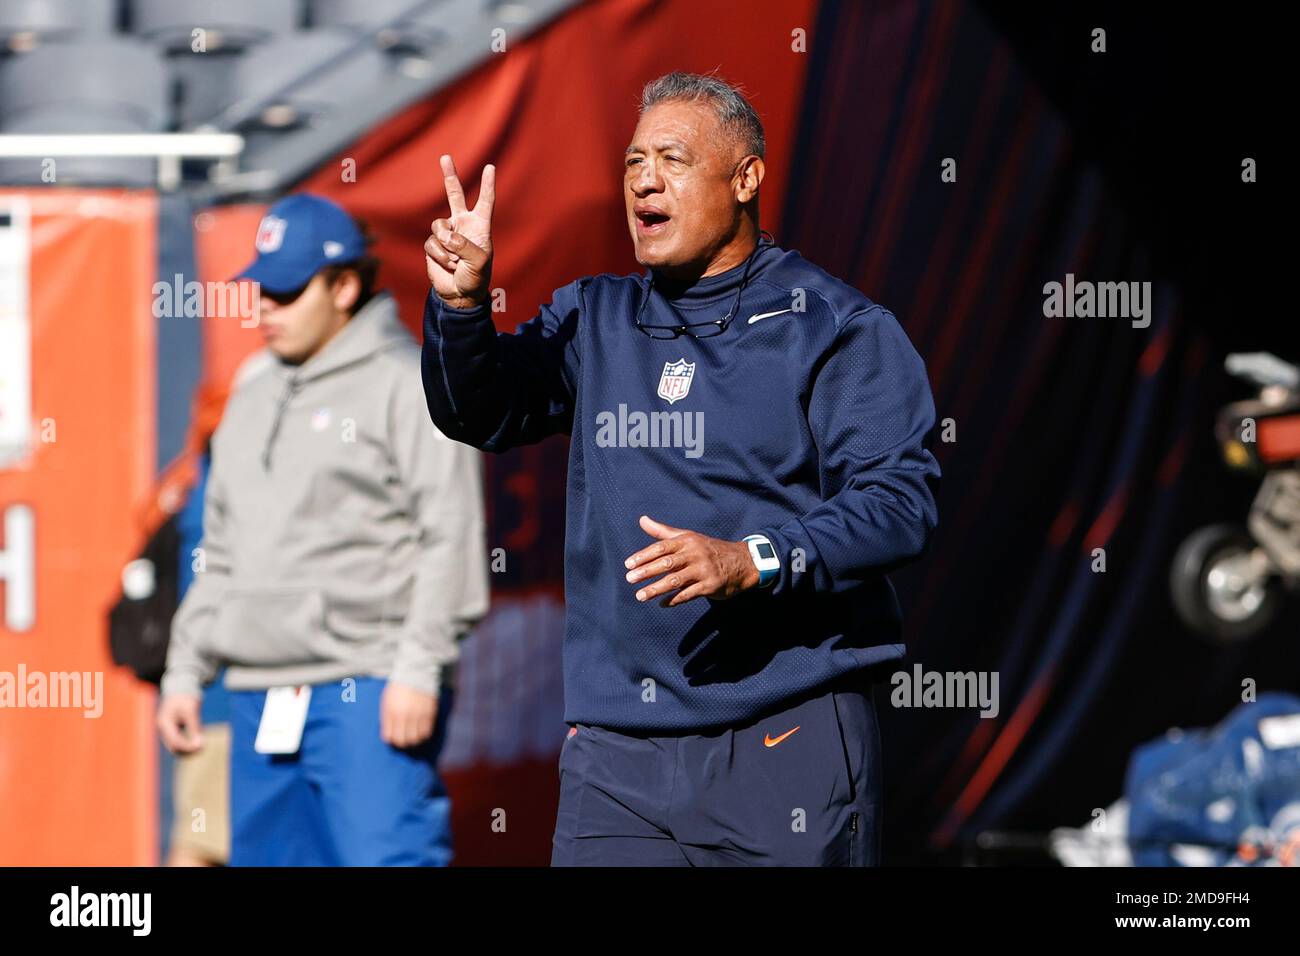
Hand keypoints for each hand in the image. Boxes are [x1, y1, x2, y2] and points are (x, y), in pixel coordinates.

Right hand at [157, 694, 203, 753]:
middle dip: (187, 750)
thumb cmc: (185, 698)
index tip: (201, 747)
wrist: (181, 689)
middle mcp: (162, 728)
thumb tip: (199, 744)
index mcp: (164, 723)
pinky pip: (178, 741)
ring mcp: (166, 730)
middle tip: (202, 750)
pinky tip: (198, 742)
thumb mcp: (191, 710)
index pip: (175, 741)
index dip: (188, 747)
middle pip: (173, 747)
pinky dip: (187, 743)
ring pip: (175, 746)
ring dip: (187, 748)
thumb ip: (194, 727)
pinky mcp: (172, 730)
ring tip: (201, 748)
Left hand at [381, 682, 438, 748]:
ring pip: (415, 739)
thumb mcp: (387, 700)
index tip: (394, 737)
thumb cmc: (398, 687)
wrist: (416, 673)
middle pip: (402, 740)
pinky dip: (424, 735)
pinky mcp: (429, 713)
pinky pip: (427, 732)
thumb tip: (388, 733)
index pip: (389, 736)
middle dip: (402, 743)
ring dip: (413, 741)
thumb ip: (386, 717)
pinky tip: (422, 732)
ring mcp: (417, 715)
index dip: (391, 739)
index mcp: (391, 712)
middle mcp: (404, 715)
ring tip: (413, 737)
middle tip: (404, 741)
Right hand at [425, 154, 494, 308]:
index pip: (485, 202)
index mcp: (480, 226)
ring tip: (456, 261)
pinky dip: (440, 256)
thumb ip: (464, 245)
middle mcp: (462, 226)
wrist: (459, 294)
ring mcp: (447, 234)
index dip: (487, 185)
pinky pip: (432, 243)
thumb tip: (447, 235)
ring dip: (446, 246)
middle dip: (449, 176)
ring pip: (438, 226)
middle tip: (445, 157)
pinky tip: (448, 265)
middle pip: (454, 195)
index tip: (490, 167)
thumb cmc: (476, 278)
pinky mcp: (433, 244)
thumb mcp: (478, 262)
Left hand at [623, 515, 759, 606]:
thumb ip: (662, 531)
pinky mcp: (710, 586)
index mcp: (687, 541)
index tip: (629, 564)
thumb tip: (642, 520)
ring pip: (675, 580)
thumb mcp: (687, 537)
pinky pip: (688, 594)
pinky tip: (662, 604)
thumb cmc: (707, 549)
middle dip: (646, 572)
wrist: (741, 562)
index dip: (644, 555)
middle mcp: (695, 554)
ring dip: (656, 589)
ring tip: (640, 596)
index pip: (661, 547)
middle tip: (629, 579)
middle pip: (666, 563)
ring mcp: (703, 570)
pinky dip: (674, 600)